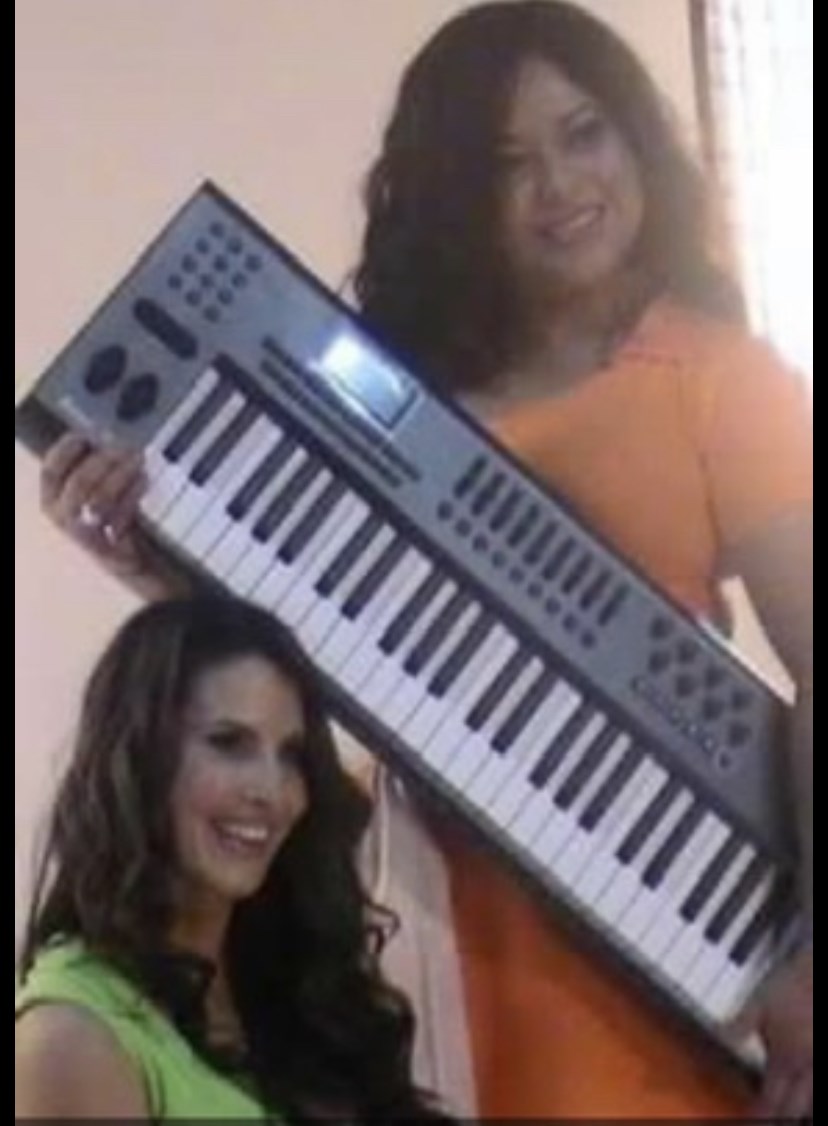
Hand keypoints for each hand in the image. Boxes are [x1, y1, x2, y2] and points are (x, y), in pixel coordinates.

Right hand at [40, 434, 187, 597]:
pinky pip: (118, 517)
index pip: (50, 472)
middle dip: (103, 461)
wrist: (140, 566)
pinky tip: (143, 482)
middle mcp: (64, 520)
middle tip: (125, 447)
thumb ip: (95, 468)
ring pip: (97, 499)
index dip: (66, 450)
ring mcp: (85, 537)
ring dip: (119, 474)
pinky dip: (131, 494)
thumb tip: (105, 436)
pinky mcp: (110, 548)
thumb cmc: (119, 523)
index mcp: (53, 502)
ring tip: (137, 460)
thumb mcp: (100, 492)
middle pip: (78, 484)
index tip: (86, 434)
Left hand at [731, 943, 812, 1120]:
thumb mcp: (758, 1001)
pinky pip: (818, 1085)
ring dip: (799, 1112)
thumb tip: (721, 1036)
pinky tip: (806, 1101)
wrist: (817, 975)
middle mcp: (804, 1067)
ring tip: (789, 1119)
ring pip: (812, 1103)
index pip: (770, 1099)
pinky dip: (811, 1096)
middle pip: (793, 1108)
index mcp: (783, 1058)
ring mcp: (818, 1065)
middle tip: (764, 1124)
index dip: (760, 1115)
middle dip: (780, 1120)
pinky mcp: (823, 1058)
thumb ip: (741, 1023)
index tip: (751, 1123)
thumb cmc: (790, 986)